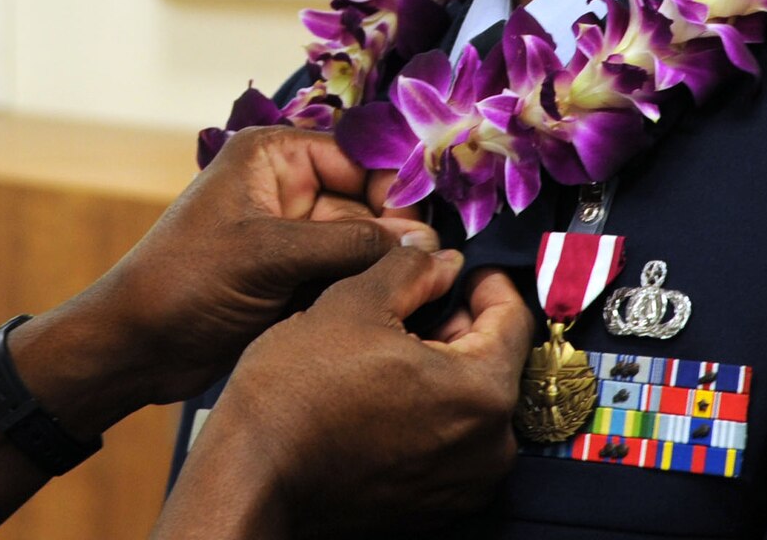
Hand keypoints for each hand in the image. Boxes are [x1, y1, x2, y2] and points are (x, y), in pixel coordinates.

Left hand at [57, 127, 426, 414]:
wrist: (136, 345)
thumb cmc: (185, 282)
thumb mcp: (268, 255)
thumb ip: (348, 243)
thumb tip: (422, 239)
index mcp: (272, 156)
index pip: (357, 155)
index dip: (396, 186)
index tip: (428, 226)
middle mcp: (285, 187)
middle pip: (367, 199)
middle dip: (397, 231)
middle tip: (434, 266)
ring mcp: (290, 234)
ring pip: (362, 241)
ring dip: (384, 264)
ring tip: (420, 289)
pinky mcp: (292, 276)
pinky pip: (345, 274)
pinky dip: (364, 288)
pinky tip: (390, 305)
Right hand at [175, 245, 534, 536]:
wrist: (253, 473)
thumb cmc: (297, 391)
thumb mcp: (355, 302)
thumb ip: (412, 269)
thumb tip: (442, 260)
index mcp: (483, 392)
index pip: (513, 318)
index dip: (483, 281)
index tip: (458, 268)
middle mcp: (489, 448)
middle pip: (491, 362)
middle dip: (455, 325)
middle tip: (409, 303)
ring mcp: (463, 484)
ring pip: (467, 403)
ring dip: (438, 369)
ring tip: (384, 347)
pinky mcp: (433, 506)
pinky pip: (446, 441)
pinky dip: (425, 411)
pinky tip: (377, 392)